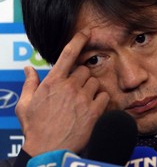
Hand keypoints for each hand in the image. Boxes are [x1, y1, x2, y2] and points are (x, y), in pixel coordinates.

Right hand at [15, 30, 109, 155]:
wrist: (48, 151)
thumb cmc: (36, 127)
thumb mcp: (25, 105)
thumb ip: (29, 84)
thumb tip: (28, 69)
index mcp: (53, 82)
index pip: (68, 53)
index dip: (78, 39)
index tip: (87, 32)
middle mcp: (69, 87)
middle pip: (85, 70)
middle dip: (82, 77)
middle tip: (76, 89)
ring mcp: (82, 98)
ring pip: (95, 82)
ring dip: (91, 88)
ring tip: (82, 100)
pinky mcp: (93, 111)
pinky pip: (104, 96)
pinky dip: (100, 99)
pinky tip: (92, 107)